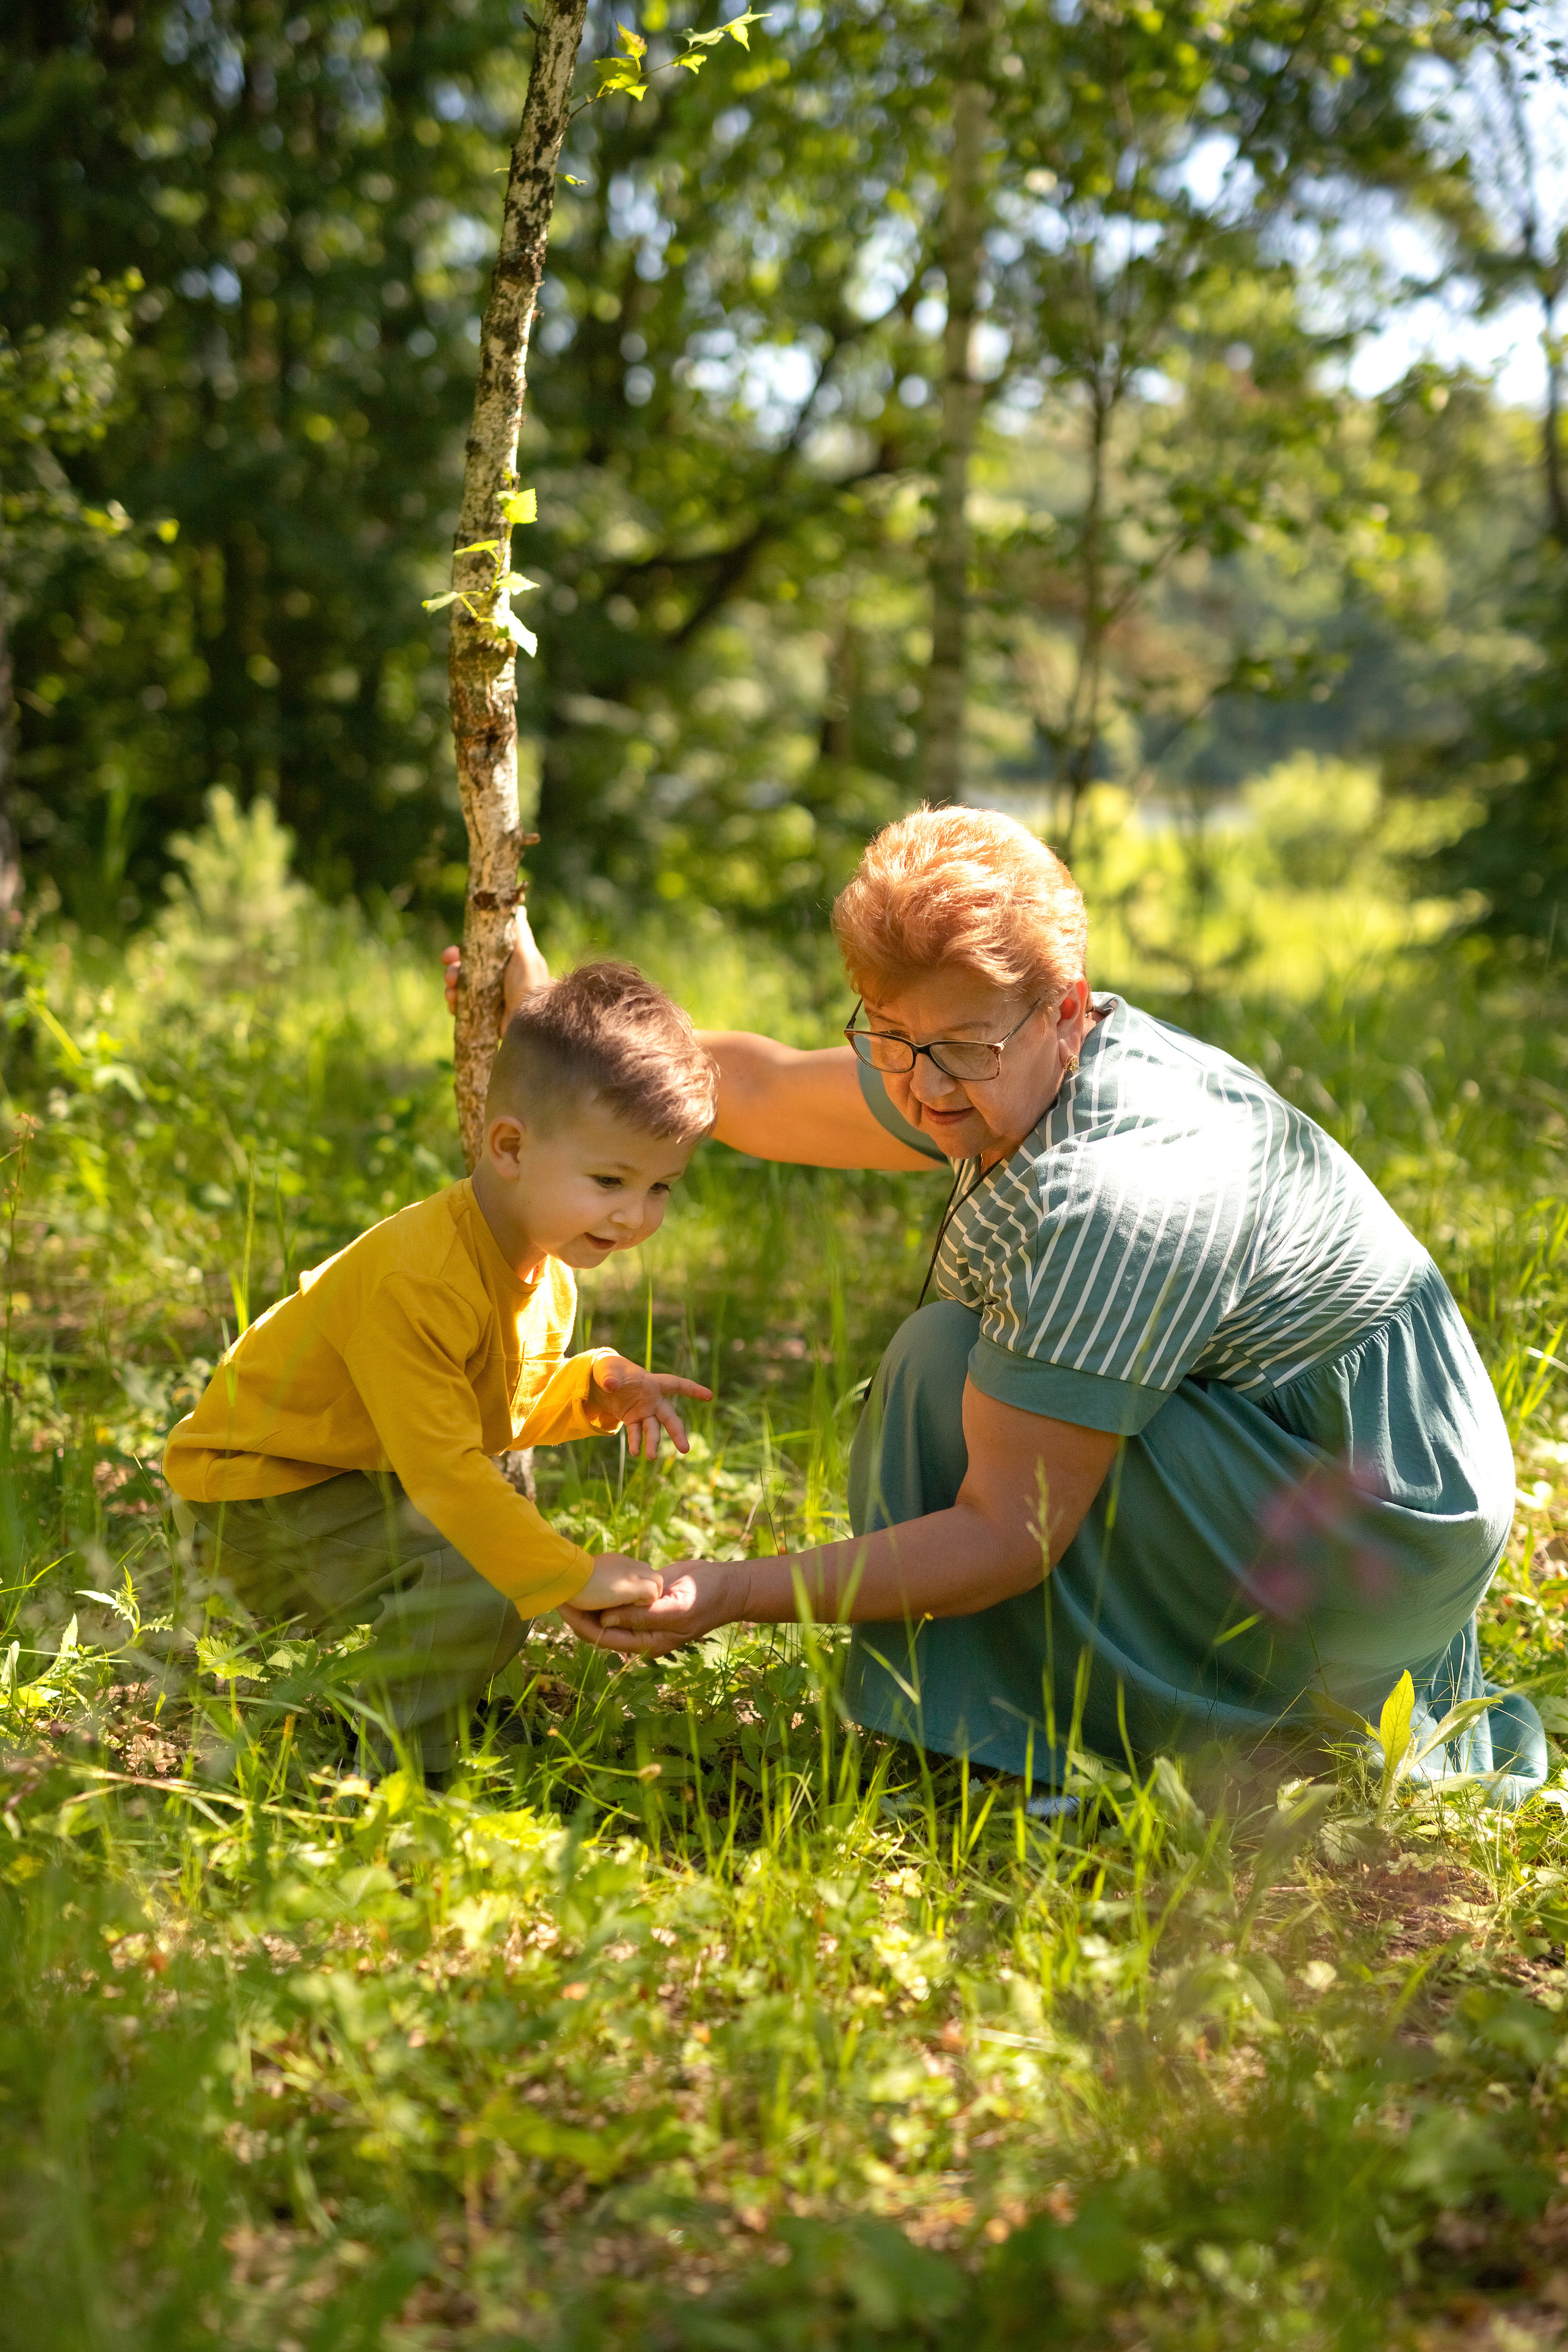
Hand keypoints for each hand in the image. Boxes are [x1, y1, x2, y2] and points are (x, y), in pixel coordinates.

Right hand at [441, 907, 550, 1020]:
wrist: (533, 1023)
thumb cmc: (531, 985)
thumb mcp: (527, 954)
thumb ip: (519, 932)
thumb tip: (518, 908)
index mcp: (505, 962)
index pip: (477, 951)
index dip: (460, 951)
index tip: (449, 954)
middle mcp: (497, 978)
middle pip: (465, 969)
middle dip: (453, 970)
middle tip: (449, 975)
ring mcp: (489, 997)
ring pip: (461, 987)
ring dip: (451, 987)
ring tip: (452, 992)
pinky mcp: (485, 1015)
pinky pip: (462, 1007)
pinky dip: (455, 1004)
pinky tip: (454, 1005)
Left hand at [563, 1557, 750, 1655]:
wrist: (728, 1585)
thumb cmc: (706, 1597)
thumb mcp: (676, 1608)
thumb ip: (642, 1616)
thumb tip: (605, 1620)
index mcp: (646, 1642)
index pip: (603, 1637)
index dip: (579, 1623)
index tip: (562, 1602)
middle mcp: (640, 1633)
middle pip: (598, 1627)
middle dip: (577, 1612)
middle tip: (556, 1589)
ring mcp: (642, 1616)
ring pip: (606, 1611)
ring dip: (587, 1600)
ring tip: (565, 1581)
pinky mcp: (645, 1599)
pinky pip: (619, 1597)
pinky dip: (604, 1588)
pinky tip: (590, 1575)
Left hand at [591, 1356, 712, 1457]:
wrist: (601, 1384)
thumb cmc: (610, 1371)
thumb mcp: (606, 1371)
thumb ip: (609, 1378)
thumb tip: (610, 1386)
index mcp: (652, 1383)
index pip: (675, 1385)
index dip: (692, 1389)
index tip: (709, 1396)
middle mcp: (652, 1400)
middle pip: (669, 1417)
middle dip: (677, 1432)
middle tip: (684, 1449)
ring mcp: (644, 1412)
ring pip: (653, 1429)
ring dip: (653, 1443)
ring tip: (651, 1457)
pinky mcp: (633, 1420)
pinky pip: (636, 1433)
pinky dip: (635, 1442)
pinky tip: (635, 1453)